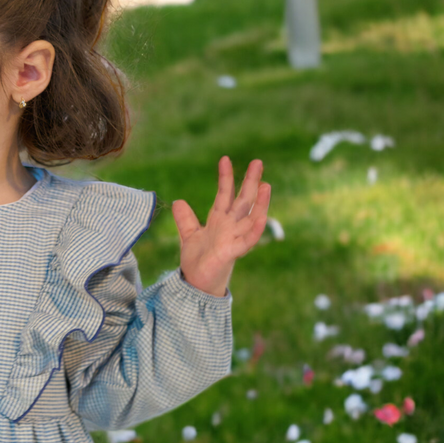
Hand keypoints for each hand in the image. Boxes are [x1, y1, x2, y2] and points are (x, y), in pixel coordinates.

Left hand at [172, 156, 270, 297]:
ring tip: (265, 184)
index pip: (224, 195)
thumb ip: (186, 220)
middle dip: (249, 182)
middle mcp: (229, 227)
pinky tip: (262, 217)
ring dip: (259, 202)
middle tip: (258, 161)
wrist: (196, 284)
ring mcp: (233, 239)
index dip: (225, 178)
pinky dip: (254, 230)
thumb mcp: (189, 236)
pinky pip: (247, 241)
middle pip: (242, 201)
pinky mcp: (232, 253)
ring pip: (251, 218)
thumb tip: (178, 201)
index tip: (224, 159)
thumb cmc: (198, 261)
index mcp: (219, 220)